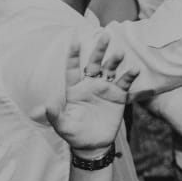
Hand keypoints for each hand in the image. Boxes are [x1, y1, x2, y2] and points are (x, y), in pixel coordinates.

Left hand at [44, 31, 140, 154]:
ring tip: (120, 52)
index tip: (75, 40)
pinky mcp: (118, 96)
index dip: (74, 55)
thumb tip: (47, 106)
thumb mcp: (62, 126)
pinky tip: (134, 69)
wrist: (93, 145)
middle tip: (105, 35)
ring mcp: (104, 89)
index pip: (73, 68)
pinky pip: (124, 83)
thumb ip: (55, 116)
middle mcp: (90, 85)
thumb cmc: (74, 134)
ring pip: (110, 70)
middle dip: (99, 49)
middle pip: (94, 63)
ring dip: (115, 60)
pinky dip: (129, 76)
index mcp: (74, 89)